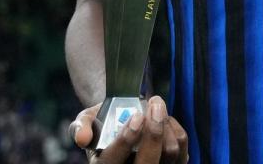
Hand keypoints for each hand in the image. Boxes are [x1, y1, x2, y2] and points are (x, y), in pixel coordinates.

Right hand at [69, 96, 187, 162]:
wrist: (123, 117)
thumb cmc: (104, 121)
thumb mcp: (86, 120)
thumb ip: (81, 126)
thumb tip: (82, 138)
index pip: (113, 162)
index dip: (126, 140)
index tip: (136, 116)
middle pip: (147, 163)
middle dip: (154, 132)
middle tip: (155, 104)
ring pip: (168, 153)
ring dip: (166, 124)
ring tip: (157, 107)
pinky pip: (181, 149)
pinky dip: (176, 130)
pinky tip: (166, 119)